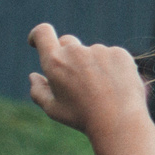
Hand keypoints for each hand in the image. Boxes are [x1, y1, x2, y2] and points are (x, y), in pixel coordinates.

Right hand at [28, 23, 153, 141]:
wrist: (119, 122)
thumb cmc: (82, 118)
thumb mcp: (54, 109)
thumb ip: (39, 91)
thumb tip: (34, 76)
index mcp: (55, 62)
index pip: (42, 33)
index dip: (37, 35)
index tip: (36, 41)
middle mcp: (75, 51)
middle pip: (68, 43)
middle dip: (69, 56)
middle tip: (79, 80)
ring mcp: (99, 50)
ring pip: (92, 53)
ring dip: (93, 65)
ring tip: (102, 91)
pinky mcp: (119, 53)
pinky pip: (112, 56)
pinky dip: (112, 68)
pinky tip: (116, 86)